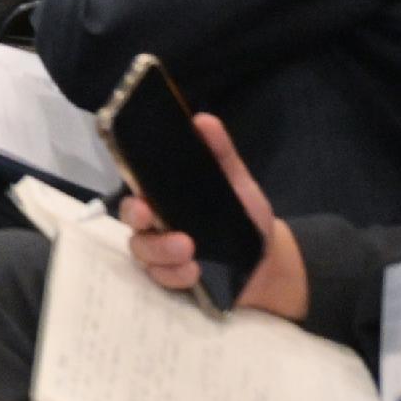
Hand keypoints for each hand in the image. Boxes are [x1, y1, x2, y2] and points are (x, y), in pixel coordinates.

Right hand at [122, 111, 308, 320]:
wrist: (268, 261)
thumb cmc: (244, 216)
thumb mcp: (236, 182)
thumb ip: (221, 153)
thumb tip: (203, 120)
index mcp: (165, 198)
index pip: (136, 191)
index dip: (132, 193)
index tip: (141, 198)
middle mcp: (156, 225)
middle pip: (132, 222)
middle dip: (137, 220)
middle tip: (151, 217)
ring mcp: (162, 255)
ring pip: (143, 252)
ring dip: (161, 251)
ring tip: (189, 251)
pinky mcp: (174, 280)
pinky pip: (162, 280)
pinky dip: (175, 275)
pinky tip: (194, 271)